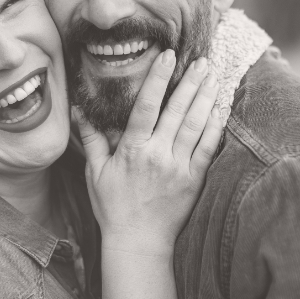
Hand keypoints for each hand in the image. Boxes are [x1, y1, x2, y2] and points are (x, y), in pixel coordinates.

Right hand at [75, 50, 222, 254]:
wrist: (138, 242)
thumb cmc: (113, 207)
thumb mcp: (96, 172)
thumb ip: (91, 139)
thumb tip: (79, 110)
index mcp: (132, 149)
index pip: (146, 106)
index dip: (158, 78)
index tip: (168, 56)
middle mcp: (158, 154)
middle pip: (178, 110)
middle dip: (191, 81)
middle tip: (202, 59)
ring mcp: (179, 167)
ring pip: (196, 125)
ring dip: (206, 98)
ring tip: (213, 75)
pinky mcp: (194, 180)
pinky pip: (208, 148)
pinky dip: (215, 126)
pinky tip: (220, 108)